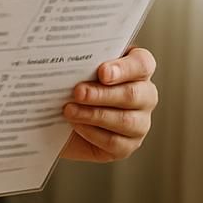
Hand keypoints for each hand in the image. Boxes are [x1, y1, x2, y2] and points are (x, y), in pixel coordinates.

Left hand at [59, 47, 158, 162]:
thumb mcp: (77, 69)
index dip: (124, 68)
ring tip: (69, 110)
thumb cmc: (72, 86)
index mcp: (137, 69)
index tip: (102, 72)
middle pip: (133, 94)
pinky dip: (92, 133)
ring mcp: (140, 122)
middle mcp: (145, 95)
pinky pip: (115, 141)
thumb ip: (83, 61)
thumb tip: (72, 57)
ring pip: (125, 120)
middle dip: (102, 94)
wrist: (58, 118)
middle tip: (78, 92)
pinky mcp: (128, 145)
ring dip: (94, 115)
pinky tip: (76, 125)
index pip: (142, 64)